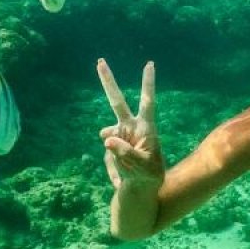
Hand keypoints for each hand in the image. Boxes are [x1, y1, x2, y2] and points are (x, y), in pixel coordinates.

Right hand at [98, 58, 163, 190]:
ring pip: (105, 134)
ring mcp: (118, 136)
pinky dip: (112, 167)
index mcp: (145, 127)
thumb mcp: (142, 167)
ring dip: (113, 152)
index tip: (149, 64)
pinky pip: (106, 153)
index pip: (147, 102)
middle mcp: (130, 126)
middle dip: (108, 82)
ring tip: (128, 168)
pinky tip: (122, 175)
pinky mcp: (109, 146)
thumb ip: (125, 153)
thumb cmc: (149, 175)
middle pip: (116, 101)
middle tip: (100, 61)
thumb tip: (106, 138)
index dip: (147, 84)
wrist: (140, 187)